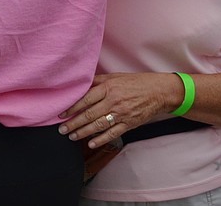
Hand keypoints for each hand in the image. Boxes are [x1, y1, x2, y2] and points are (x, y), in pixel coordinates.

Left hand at [58, 72, 175, 148]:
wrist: (159, 92)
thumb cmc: (135, 82)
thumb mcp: (115, 77)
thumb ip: (97, 81)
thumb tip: (80, 85)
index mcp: (108, 88)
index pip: (85, 100)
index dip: (71, 108)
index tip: (61, 114)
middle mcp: (113, 101)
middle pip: (89, 115)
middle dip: (73, 123)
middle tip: (62, 129)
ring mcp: (122, 114)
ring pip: (98, 125)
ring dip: (83, 132)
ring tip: (72, 136)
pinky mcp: (129, 124)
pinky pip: (113, 133)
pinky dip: (101, 139)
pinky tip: (90, 143)